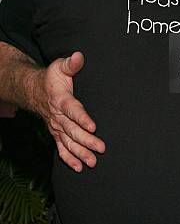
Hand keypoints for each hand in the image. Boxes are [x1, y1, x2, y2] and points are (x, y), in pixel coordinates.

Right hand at [32, 52, 105, 171]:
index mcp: (61, 100)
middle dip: (87, 141)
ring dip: (80, 153)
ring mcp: (56, 127)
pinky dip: (69, 159)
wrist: (35, 91)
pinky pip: (61, 149)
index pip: (73, 110)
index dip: (82, 119)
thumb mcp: (60, 67)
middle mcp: (58, 116)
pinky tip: (78, 167)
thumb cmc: (52, 78)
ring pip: (68, 143)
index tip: (93, 126)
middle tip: (101, 148)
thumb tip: (79, 56)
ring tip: (92, 162)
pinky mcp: (57, 133)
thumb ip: (71, 64)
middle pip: (73, 130)